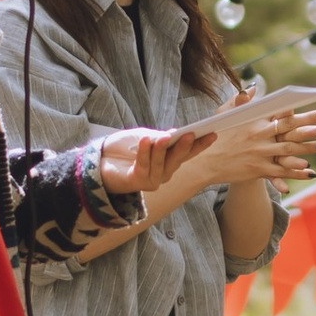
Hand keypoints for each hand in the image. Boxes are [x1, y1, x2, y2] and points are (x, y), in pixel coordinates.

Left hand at [95, 121, 217, 199]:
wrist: (102, 161)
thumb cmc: (126, 148)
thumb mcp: (145, 137)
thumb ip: (159, 138)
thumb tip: (173, 134)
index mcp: (170, 160)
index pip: (189, 152)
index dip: (201, 144)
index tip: (212, 133)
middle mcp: (165, 173)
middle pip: (177, 159)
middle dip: (184, 147)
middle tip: (190, 134)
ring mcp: (152, 180)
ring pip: (161, 163)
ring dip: (162, 149)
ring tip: (165, 136)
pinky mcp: (137, 182)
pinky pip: (143, 165)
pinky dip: (144, 152)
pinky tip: (146, 140)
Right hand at [181, 103, 315, 192]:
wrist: (204, 162)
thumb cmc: (214, 136)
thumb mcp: (224, 114)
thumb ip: (240, 100)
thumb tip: (254, 88)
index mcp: (252, 120)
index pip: (277, 111)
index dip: (295, 107)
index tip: (308, 101)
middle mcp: (257, 136)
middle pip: (287, 129)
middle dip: (306, 124)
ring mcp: (259, 154)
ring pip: (287, 151)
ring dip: (306, 147)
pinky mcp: (258, 170)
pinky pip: (281, 171)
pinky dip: (296, 171)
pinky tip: (309, 170)